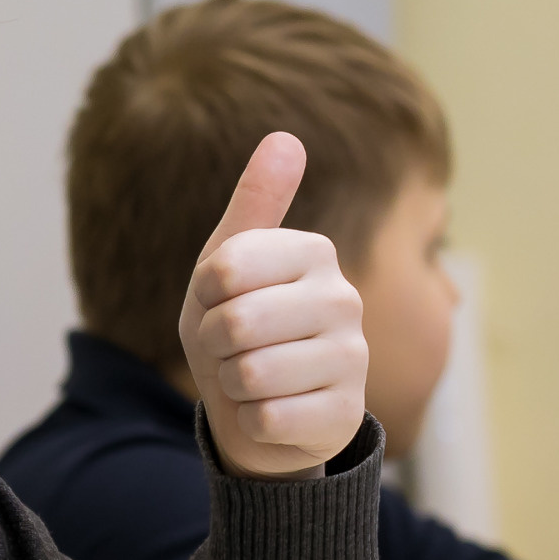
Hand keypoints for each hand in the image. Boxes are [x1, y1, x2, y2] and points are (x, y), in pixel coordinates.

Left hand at [176, 132, 369, 477]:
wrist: (260, 410)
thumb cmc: (238, 330)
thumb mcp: (227, 265)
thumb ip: (255, 203)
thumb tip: (285, 138)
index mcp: (315, 252)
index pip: (224, 268)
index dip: (205, 294)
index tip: (220, 301)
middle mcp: (344, 299)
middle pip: (236, 323)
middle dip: (215, 344)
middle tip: (232, 348)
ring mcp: (353, 359)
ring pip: (250, 374)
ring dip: (233, 383)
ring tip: (252, 379)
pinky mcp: (346, 414)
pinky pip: (265, 418)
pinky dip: (251, 420)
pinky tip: (272, 412)